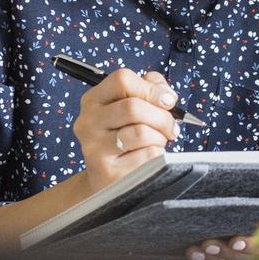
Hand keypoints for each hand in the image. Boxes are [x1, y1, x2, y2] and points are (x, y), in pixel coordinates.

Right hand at [71, 69, 179, 193]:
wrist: (107, 180)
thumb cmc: (125, 137)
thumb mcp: (131, 108)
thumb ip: (149, 89)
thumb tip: (165, 93)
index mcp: (93, 100)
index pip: (122, 79)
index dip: (151, 88)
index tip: (168, 100)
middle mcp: (88, 122)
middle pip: (133, 107)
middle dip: (162, 116)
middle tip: (171, 127)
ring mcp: (94, 148)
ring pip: (141, 132)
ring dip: (160, 137)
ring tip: (157, 142)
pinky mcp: (107, 172)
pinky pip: (147, 155)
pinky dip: (157, 155)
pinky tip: (149, 159)